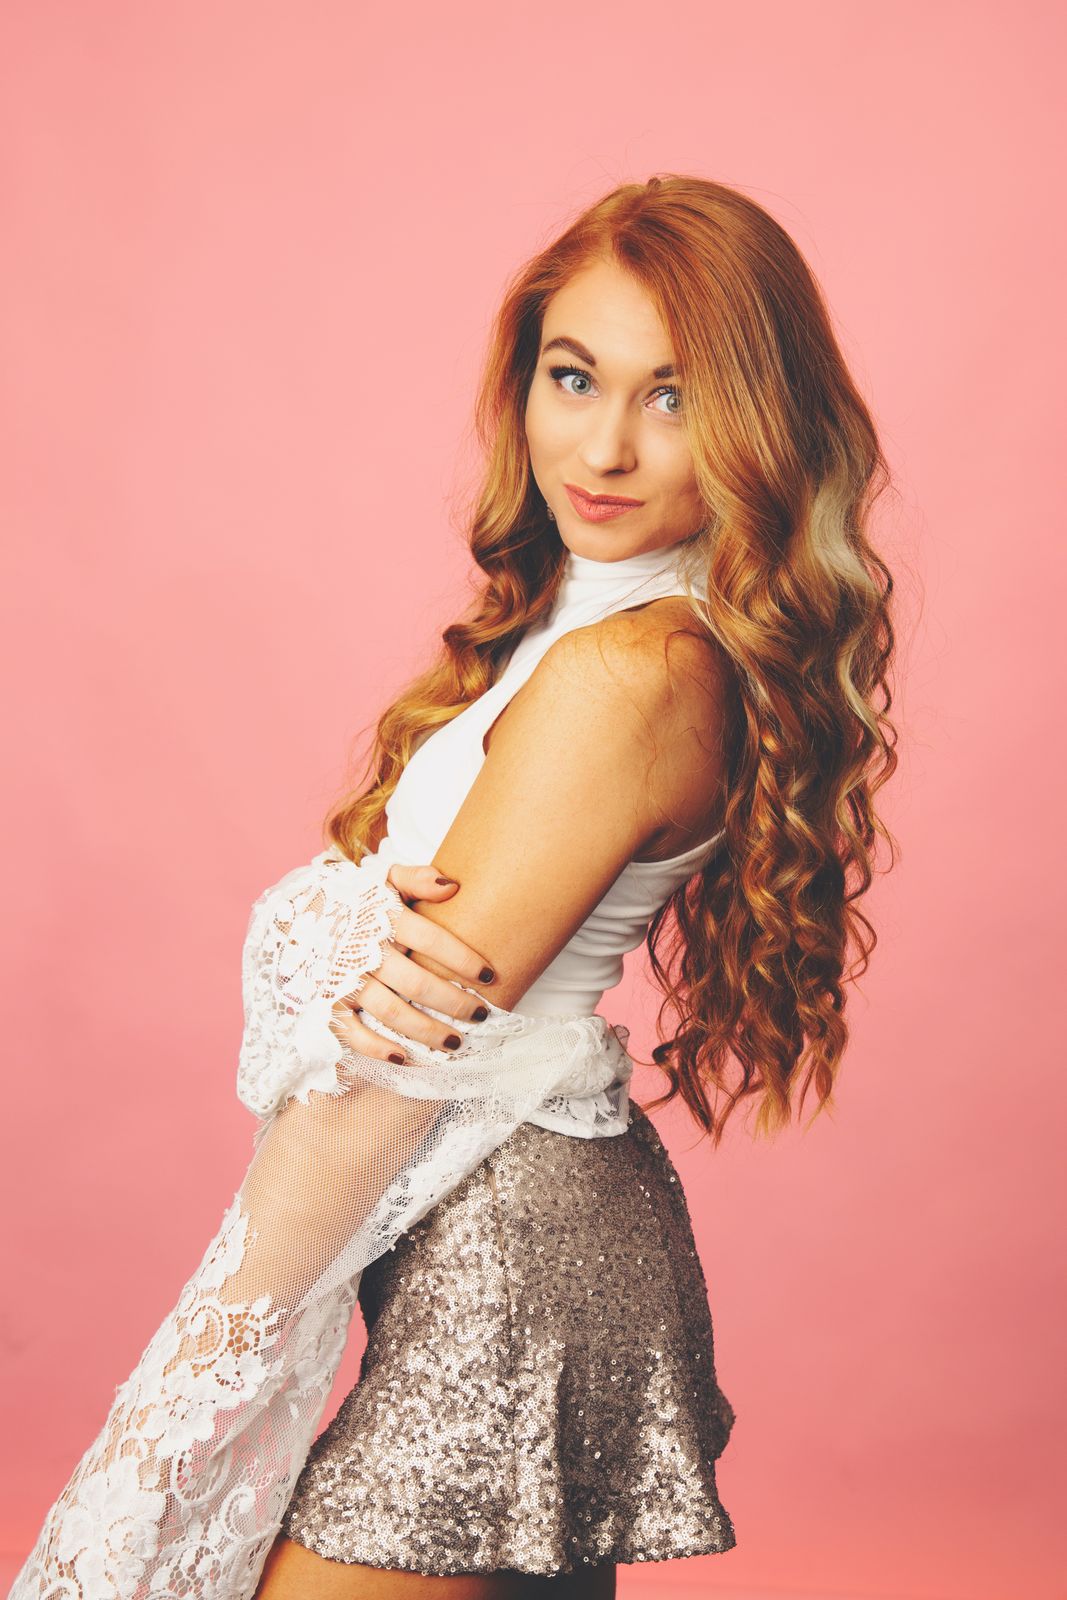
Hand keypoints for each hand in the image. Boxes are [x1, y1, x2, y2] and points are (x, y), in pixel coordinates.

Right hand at [329, 862, 493, 1061]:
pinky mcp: (326, 1003)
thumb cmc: (351, 902)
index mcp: (381, 918)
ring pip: (392, 1012)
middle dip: (455, 1003)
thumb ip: (416, 878)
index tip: (489, 976)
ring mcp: (344, 980)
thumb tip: (453, 886)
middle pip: (418, 983)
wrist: (293, 917)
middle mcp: (363, 951)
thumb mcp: (381, 880)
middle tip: (480, 1015)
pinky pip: (353, 1033)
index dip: (463, 959)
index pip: (431, 939)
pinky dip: (378, 1048)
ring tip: (455, 1042)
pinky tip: (405, 1057)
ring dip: (427, 1031)